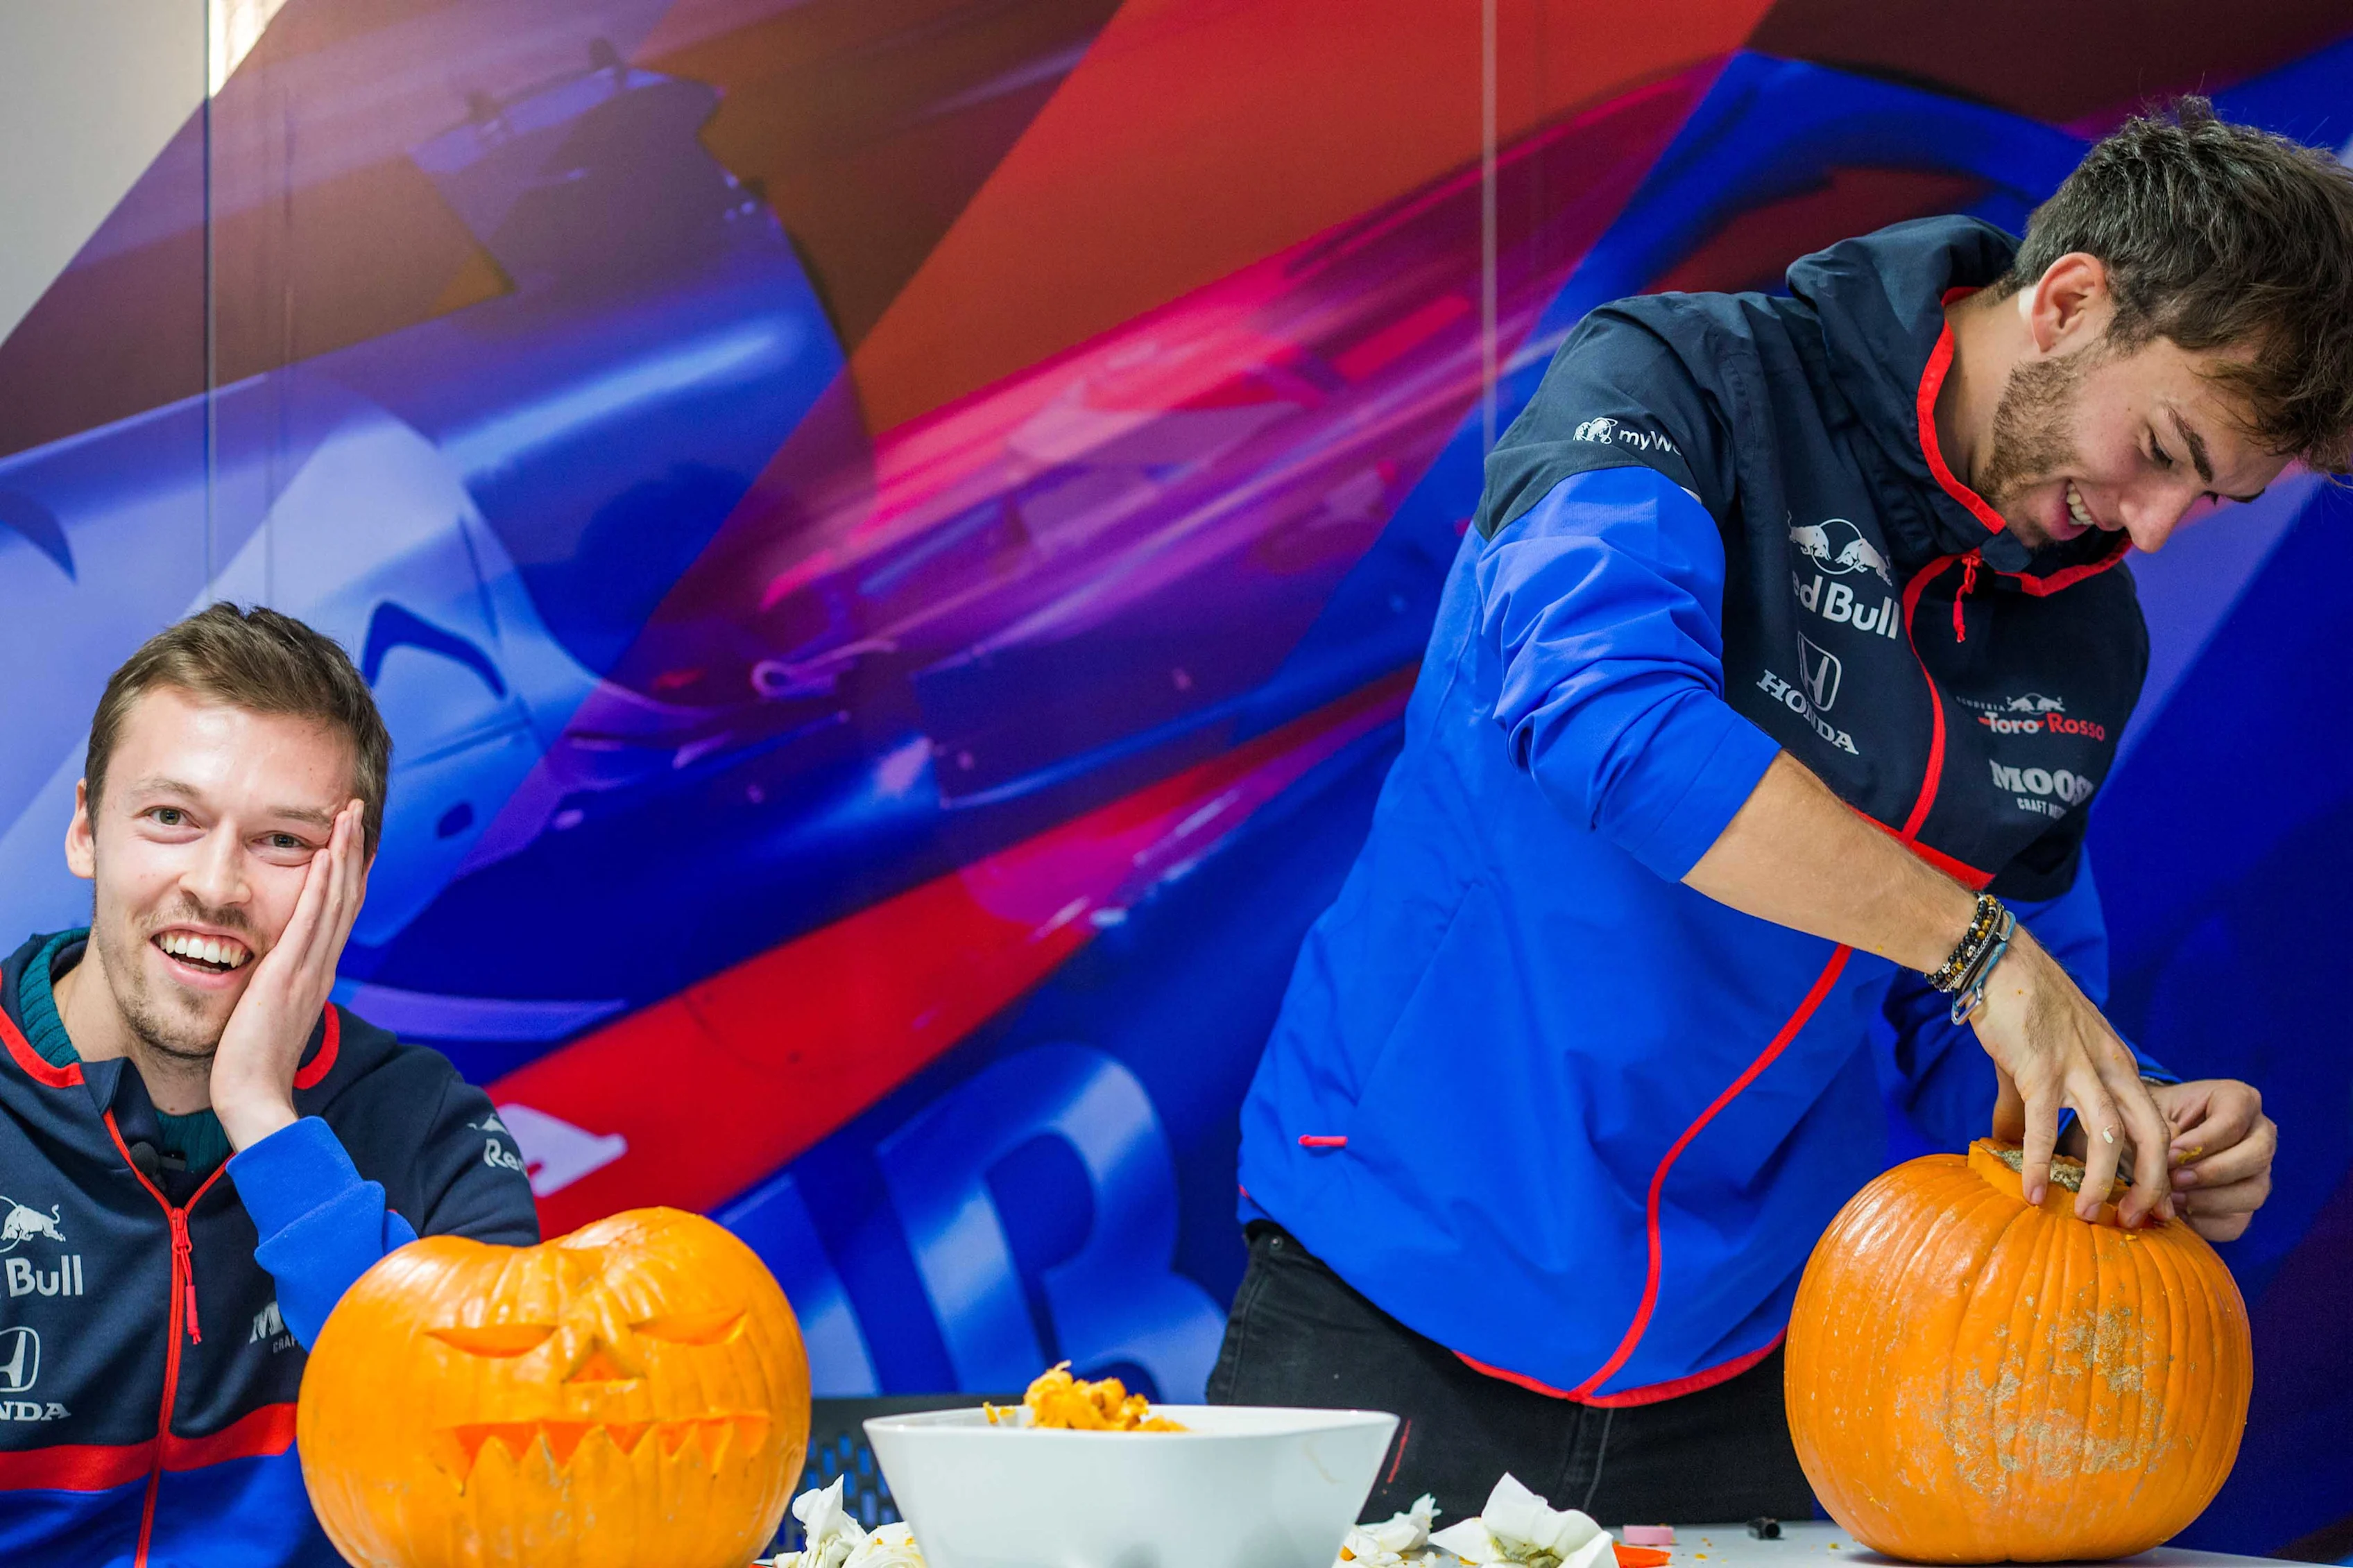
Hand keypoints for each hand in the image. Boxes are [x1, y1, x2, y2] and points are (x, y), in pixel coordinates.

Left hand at [211, 800, 369, 1149]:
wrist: (253, 1096)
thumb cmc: (252, 1064)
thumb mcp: (270, 1015)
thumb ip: (278, 988)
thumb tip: (271, 972)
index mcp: (318, 973)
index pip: (339, 912)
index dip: (347, 871)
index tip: (350, 838)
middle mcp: (322, 965)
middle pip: (346, 896)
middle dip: (352, 850)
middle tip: (355, 810)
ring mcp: (310, 969)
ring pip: (335, 900)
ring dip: (342, 853)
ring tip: (347, 816)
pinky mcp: (289, 974)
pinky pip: (310, 921)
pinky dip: (321, 886)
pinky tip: (325, 856)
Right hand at [1974, 926, 2173, 1227]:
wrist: (1997, 959)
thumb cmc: (2021, 1005)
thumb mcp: (2042, 1057)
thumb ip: (2030, 1104)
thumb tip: (2009, 1146)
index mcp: (2117, 1064)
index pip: (2157, 1123)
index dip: (2159, 1168)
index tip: (2151, 1204)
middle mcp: (2109, 1068)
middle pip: (2152, 1136)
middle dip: (2151, 1186)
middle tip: (2136, 1223)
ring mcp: (2077, 1068)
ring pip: (2109, 1137)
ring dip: (2101, 1183)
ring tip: (2086, 1216)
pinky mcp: (2039, 1068)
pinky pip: (2046, 1127)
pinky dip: (2040, 1164)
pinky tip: (2032, 1192)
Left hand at [2151, 1079, 2273, 1241]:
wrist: (2146, 1141)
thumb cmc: (2149, 1119)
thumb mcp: (2149, 1113)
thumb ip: (2163, 1131)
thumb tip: (2172, 1162)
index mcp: (2239, 1100)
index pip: (2235, 1120)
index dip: (2203, 1141)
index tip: (2169, 1154)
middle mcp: (2259, 1134)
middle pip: (2258, 1156)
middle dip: (2212, 1171)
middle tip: (2174, 1178)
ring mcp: (2259, 1171)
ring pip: (2254, 1192)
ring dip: (2209, 1200)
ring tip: (2171, 1196)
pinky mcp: (2246, 1203)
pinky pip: (2237, 1221)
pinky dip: (2205, 1221)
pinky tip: (2179, 1211)